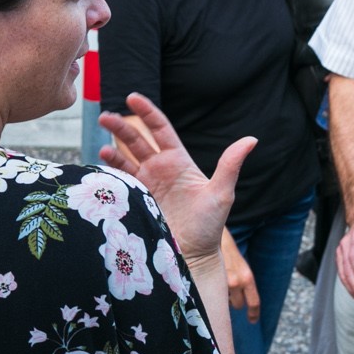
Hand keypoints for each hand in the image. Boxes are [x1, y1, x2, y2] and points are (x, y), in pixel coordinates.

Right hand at [97, 94, 253, 266]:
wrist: (192, 256)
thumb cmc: (210, 226)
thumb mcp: (222, 193)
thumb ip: (230, 165)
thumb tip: (251, 140)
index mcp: (178, 161)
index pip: (160, 128)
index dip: (146, 111)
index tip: (132, 97)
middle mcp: (160, 169)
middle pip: (137, 140)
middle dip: (121, 127)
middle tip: (105, 117)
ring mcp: (146, 185)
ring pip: (124, 159)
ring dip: (112, 148)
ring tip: (102, 145)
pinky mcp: (135, 201)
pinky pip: (120, 182)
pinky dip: (110, 173)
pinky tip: (102, 169)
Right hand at [219, 231, 258, 322]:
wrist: (212, 234)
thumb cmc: (225, 249)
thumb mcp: (239, 265)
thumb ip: (241, 281)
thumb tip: (236, 300)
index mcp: (247, 277)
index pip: (254, 302)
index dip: (254, 313)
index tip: (252, 320)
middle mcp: (236, 281)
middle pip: (237, 305)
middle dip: (233, 301)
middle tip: (228, 292)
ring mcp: (221, 282)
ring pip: (223, 301)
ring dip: (222, 296)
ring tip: (218, 280)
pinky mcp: (209, 281)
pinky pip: (212, 294)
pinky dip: (212, 290)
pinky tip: (210, 278)